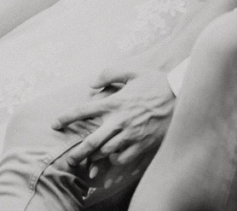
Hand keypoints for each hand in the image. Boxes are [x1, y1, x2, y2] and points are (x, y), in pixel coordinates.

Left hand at [53, 65, 175, 169]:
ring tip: (89, 166)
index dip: (66, 118)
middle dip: (78, 153)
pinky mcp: (143, 144)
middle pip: (92, 141)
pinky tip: (113, 163)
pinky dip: (117, 163)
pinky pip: (125, 159)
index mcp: (114, 102)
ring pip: (107, 153)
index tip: (55, 123)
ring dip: (97, 160)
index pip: (84, 111)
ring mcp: (132, 134)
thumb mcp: (132, 71)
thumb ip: (109, 74)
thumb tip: (91, 84)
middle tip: (69, 161)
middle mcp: (120, 120)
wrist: (181, 95)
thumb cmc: (156, 82)